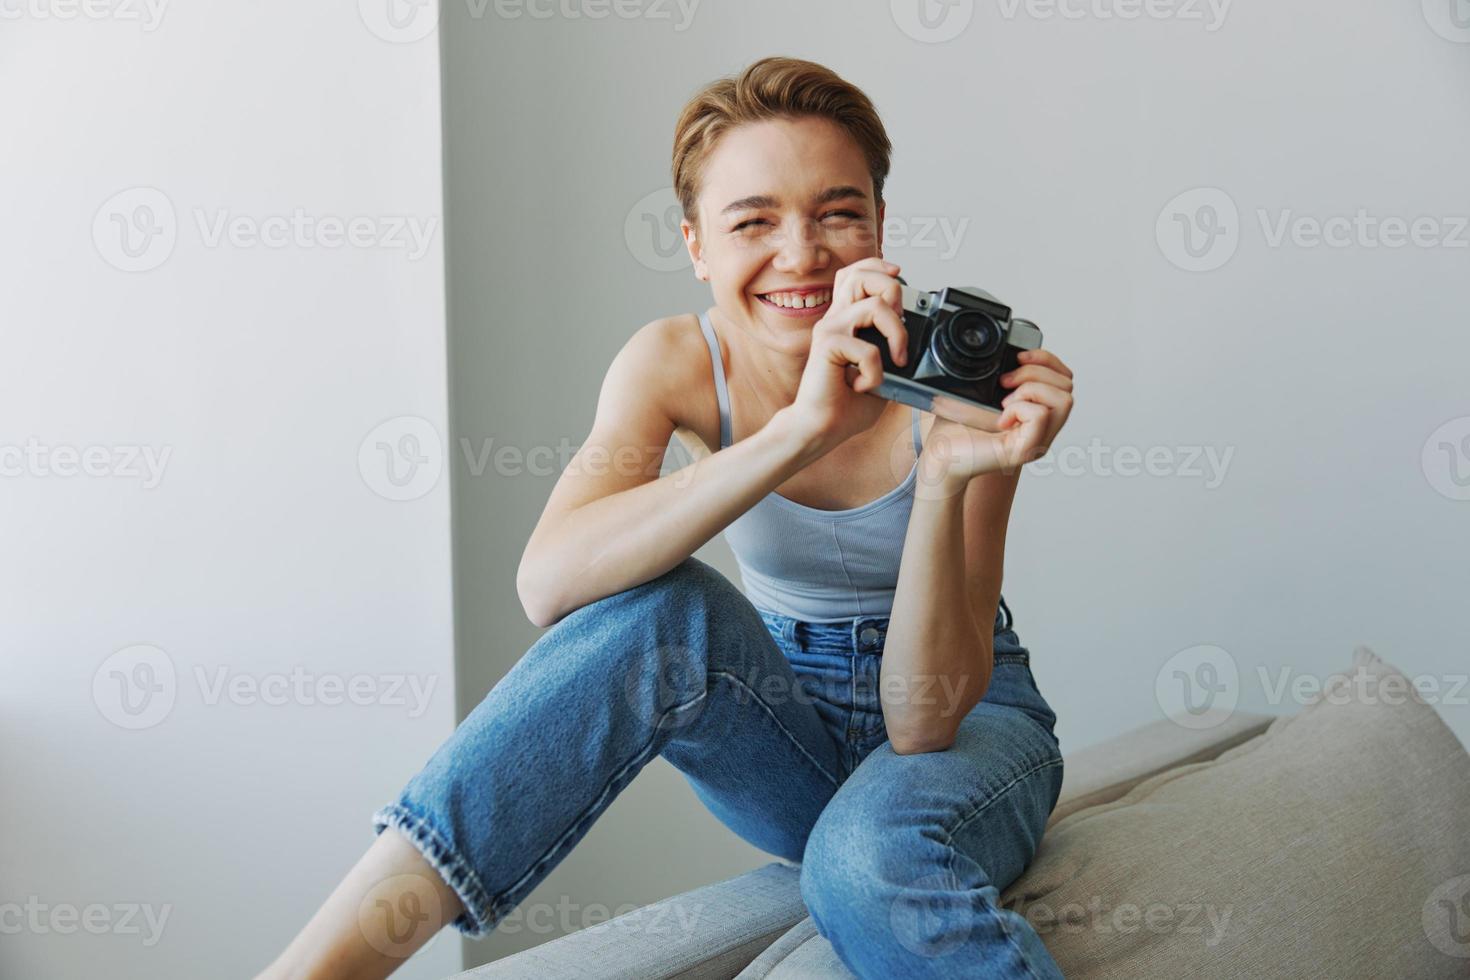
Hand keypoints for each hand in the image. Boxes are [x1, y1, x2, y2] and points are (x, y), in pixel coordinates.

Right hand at [786, 257, 910, 455]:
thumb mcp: (881, 373)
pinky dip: (875, 372)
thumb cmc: (845, 405)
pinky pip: (867, 349)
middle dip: (892, 290)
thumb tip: (918, 341)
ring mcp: (829, 330)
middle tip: (899, 324)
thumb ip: (891, 352)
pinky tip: (864, 386)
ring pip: (874, 306)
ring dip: (896, 334)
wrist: (820, 429)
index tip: (898, 275)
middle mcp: (835, 320)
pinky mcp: (826, 346)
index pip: (855, 274)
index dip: (878, 267)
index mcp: (845, 320)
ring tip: (894, 361)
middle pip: (861, 275)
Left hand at [916, 347, 1074, 493]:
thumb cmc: (957, 428)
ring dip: (1031, 390)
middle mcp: (1042, 430)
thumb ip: (1002, 376)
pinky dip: (1019, 408)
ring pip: (1064, 399)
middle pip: (1067, 386)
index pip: (1065, 379)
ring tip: (1005, 402)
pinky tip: (1001, 419)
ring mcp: (1037, 442)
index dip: (1046, 360)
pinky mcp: (1024, 451)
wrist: (939, 455)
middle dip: (1035, 372)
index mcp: (1036, 414)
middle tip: (1004, 384)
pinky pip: (1041, 415)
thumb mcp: (981, 393)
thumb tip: (1012, 351)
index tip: (1018, 357)